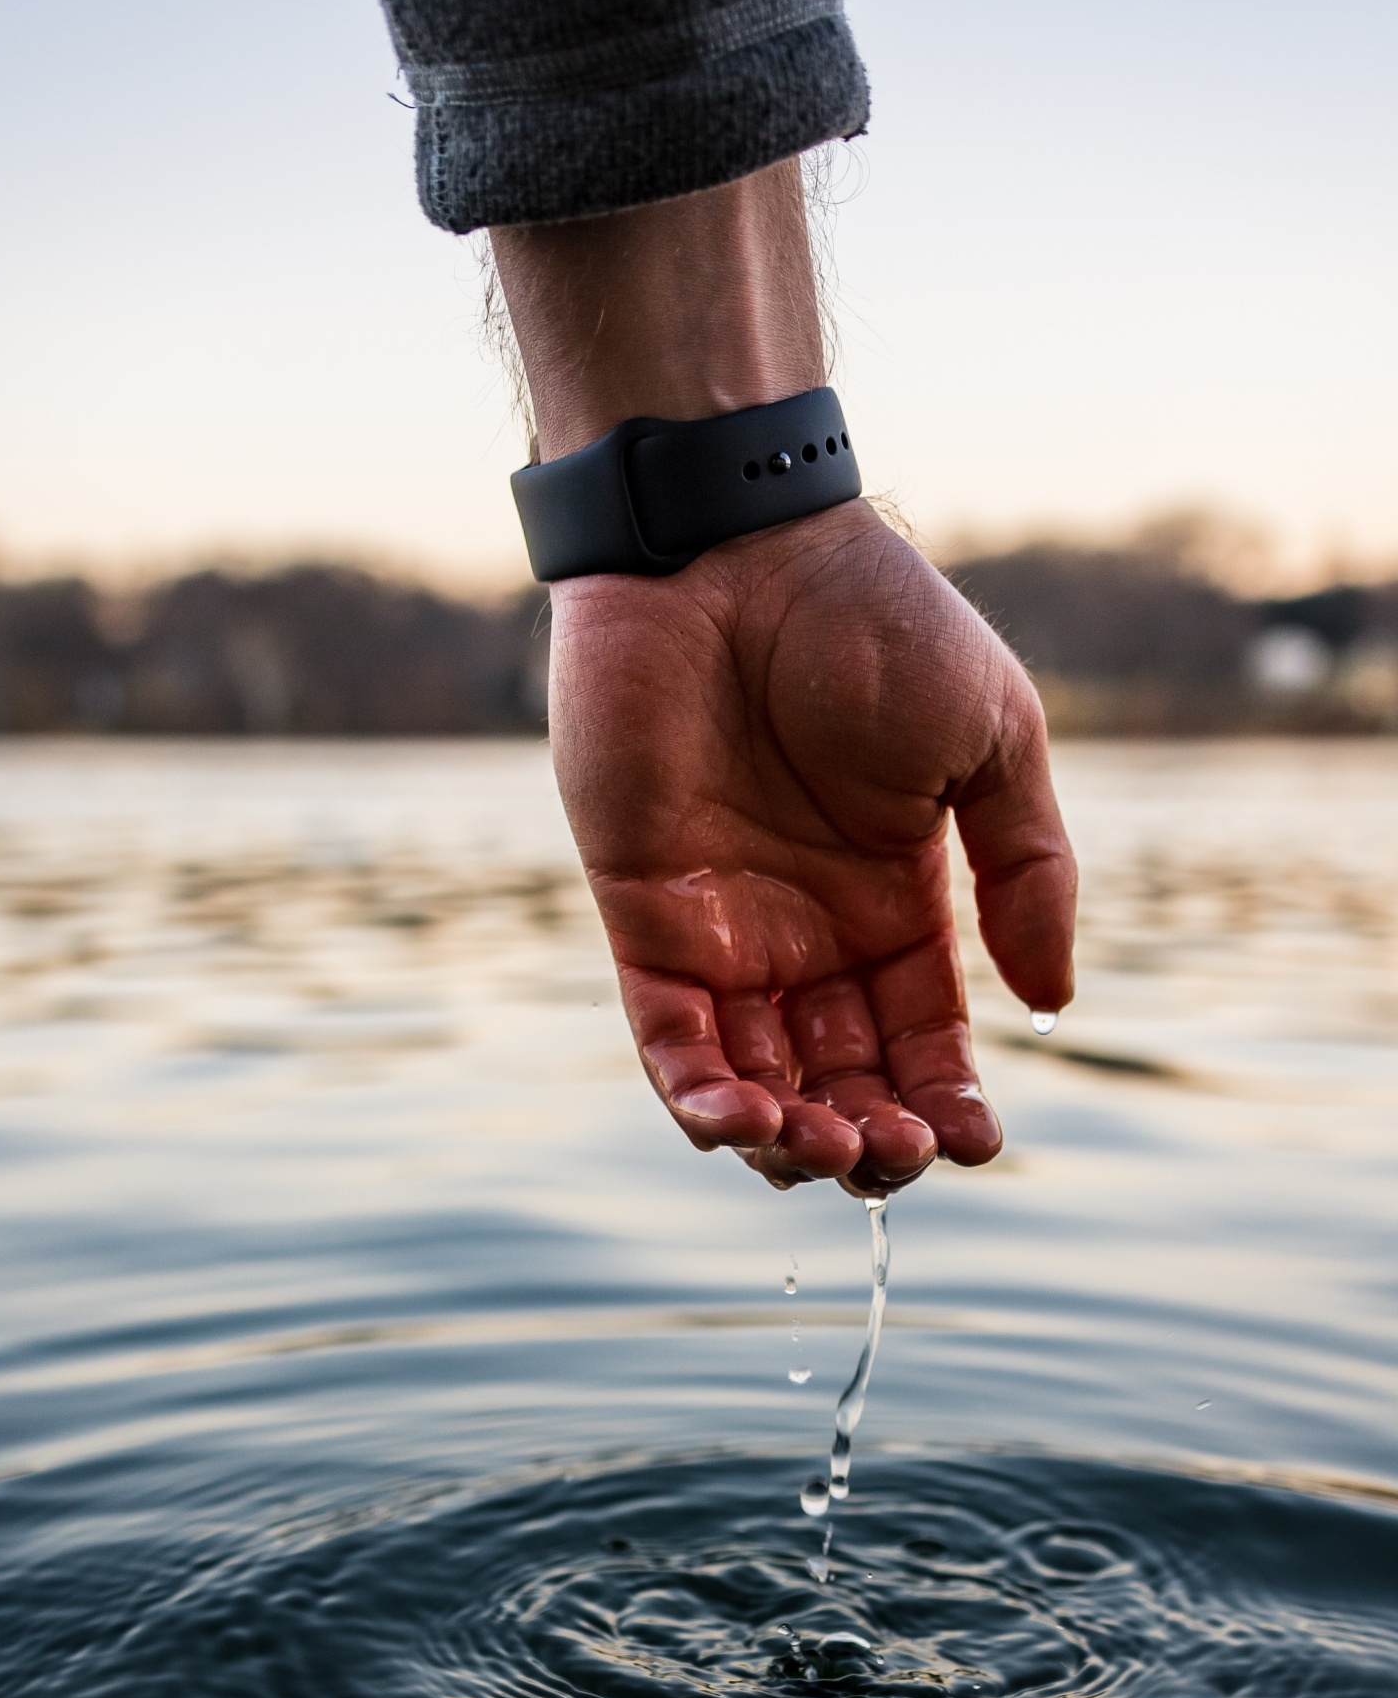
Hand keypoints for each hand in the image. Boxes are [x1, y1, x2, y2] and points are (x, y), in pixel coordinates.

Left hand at [490, 161, 1076, 1191]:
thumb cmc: (872, 620)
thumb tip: (1053, 1003)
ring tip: (823, 1144)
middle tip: (892, 1151)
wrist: (735, 547)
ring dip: (789, 1141)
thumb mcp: (993, 740)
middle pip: (840, 1085)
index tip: (979, 1142)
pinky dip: (698, 1098)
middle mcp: (810, 939)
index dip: (948, 1105)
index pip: (921, 1044)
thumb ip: (1028, 870)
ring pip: (753, 1086)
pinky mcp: (644, 918)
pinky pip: (667, 1040)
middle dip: (870, 1141)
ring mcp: (724, 934)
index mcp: (897, 908)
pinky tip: (739, 1123)